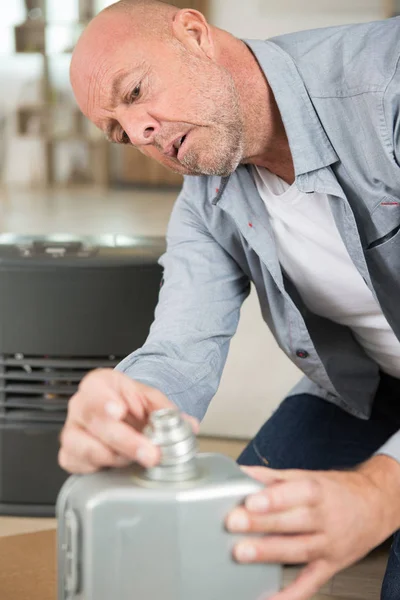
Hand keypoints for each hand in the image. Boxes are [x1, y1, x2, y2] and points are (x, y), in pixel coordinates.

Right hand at [59, 368, 197, 473]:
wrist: (120, 413)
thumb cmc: (129, 402)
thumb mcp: (149, 399)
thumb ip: (167, 410)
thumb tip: (188, 426)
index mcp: (98, 384)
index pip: (96, 391)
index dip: (106, 403)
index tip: (119, 412)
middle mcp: (80, 406)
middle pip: (96, 424)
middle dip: (126, 441)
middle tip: (150, 453)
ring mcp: (72, 431)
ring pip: (86, 449)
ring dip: (117, 457)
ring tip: (137, 457)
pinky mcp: (70, 454)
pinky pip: (80, 466)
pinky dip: (101, 468)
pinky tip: (118, 464)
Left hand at [226, 455, 399, 599]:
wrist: (373, 507)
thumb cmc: (337, 491)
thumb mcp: (308, 476)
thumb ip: (273, 477)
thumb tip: (240, 473)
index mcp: (318, 491)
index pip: (298, 493)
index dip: (275, 498)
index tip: (251, 500)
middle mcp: (325, 518)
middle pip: (294, 522)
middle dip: (262, 523)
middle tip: (234, 523)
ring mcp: (328, 544)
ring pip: (299, 550)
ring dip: (269, 552)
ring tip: (242, 553)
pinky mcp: (329, 566)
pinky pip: (310, 583)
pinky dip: (290, 594)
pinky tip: (269, 598)